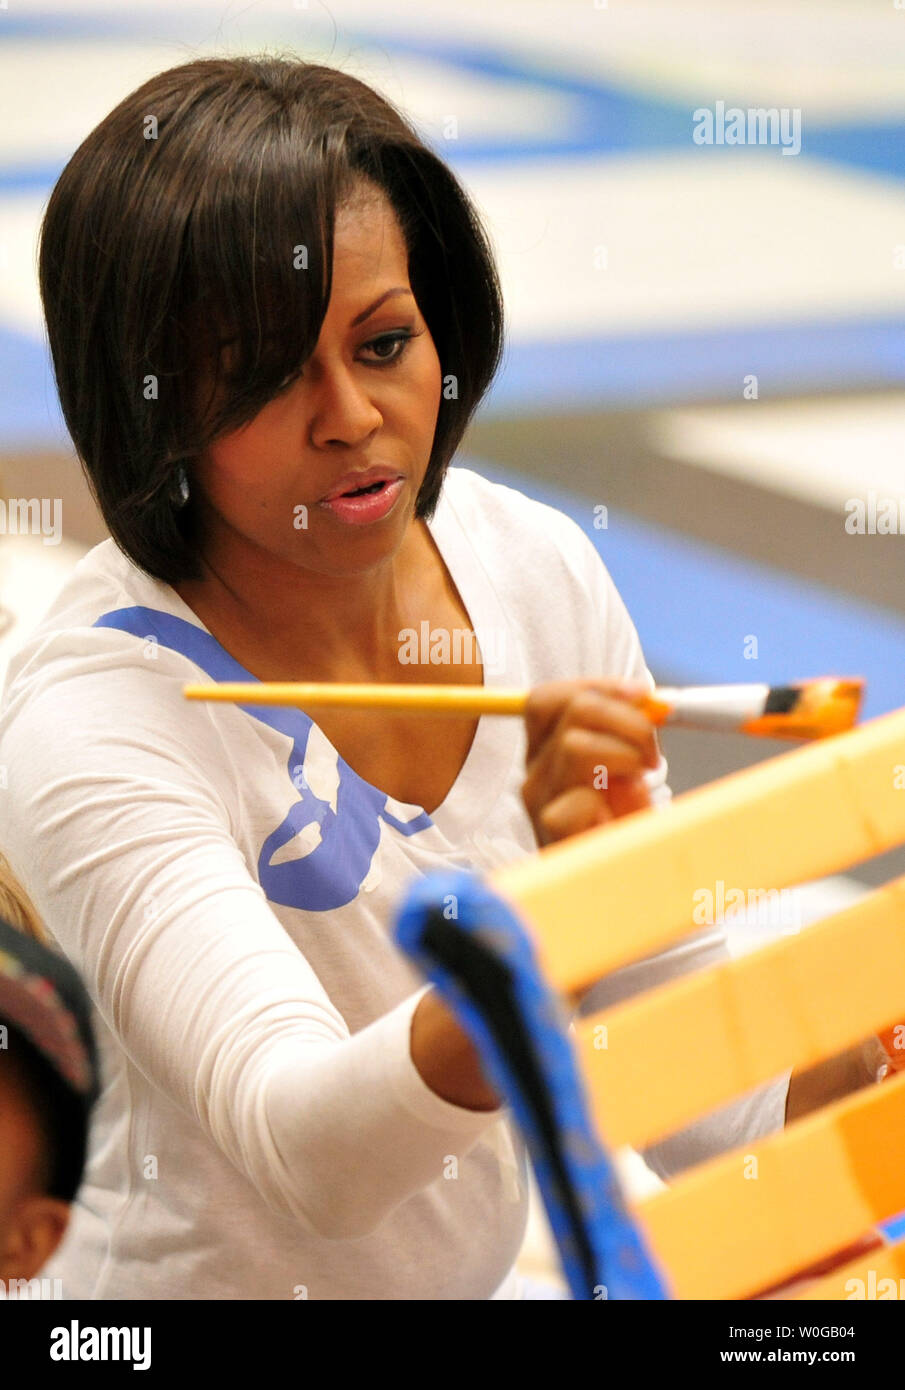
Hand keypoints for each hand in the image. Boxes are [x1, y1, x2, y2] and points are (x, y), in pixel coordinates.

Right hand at [521, 679, 659, 847]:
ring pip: (574, 745)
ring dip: (624, 755)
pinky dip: (612, 800)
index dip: (595, 686)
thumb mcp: (625, 769)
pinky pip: (579, 797)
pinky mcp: (550, 832)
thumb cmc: (624, 830)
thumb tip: (645, 697)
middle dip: (626, 717)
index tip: (641, 696)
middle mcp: (535, 773)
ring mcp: (539, 803)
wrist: (621, 890)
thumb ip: (627, 731)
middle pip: (569, 710)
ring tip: (640, 784)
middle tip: (652, 752)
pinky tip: (619, 819)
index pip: (548, 699)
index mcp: (546, 752)